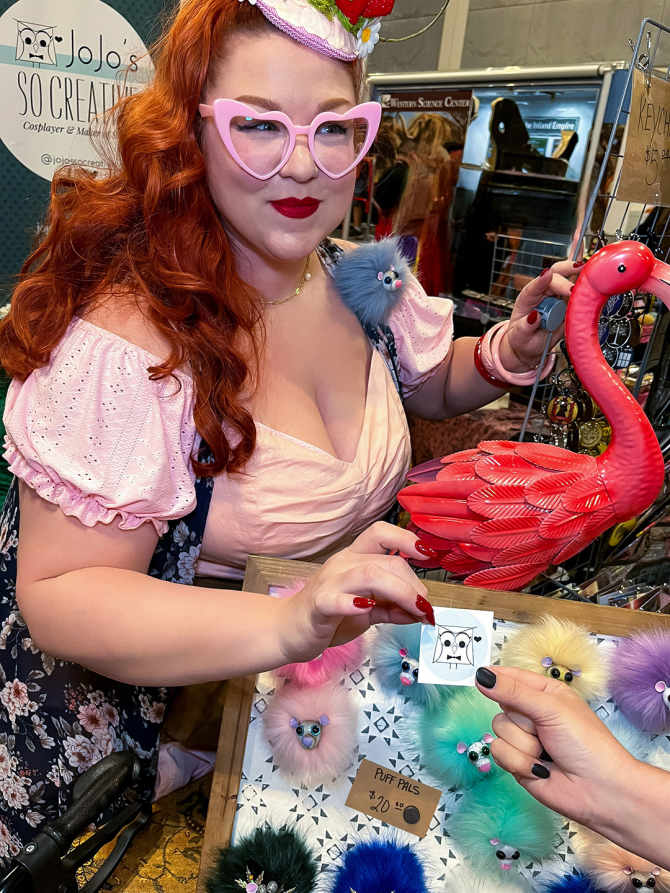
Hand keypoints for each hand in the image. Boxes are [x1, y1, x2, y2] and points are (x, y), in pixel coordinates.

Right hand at [277, 522, 433, 662]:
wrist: (287, 630)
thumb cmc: (327, 616)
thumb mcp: (367, 610)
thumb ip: (392, 607)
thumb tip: (422, 610)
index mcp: (355, 558)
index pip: (381, 533)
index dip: (407, 539)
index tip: (429, 554)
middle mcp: (343, 564)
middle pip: (386, 562)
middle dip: (413, 585)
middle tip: (425, 609)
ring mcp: (329, 582)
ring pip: (370, 574)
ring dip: (400, 592)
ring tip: (415, 611)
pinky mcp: (318, 604)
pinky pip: (336, 598)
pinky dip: (353, 602)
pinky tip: (366, 608)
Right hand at [474, 665, 637, 829]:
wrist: (600, 792)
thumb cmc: (588, 745)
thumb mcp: (551, 708)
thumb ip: (513, 692)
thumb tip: (482, 675)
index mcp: (544, 692)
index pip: (509, 676)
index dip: (495, 678)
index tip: (481, 677)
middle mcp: (532, 714)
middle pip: (500, 705)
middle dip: (521, 721)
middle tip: (543, 729)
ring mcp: (524, 739)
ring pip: (498, 731)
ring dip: (523, 745)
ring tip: (546, 752)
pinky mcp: (517, 762)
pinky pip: (499, 753)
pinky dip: (520, 762)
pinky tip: (541, 769)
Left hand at [499, 258, 582, 371]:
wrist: (531, 345)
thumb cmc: (523, 337)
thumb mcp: (520, 335)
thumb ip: (525, 327)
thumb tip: (535, 317)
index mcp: (528, 298)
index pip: (534, 287)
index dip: (541, 280)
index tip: (547, 274)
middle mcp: (545, 292)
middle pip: (556, 274)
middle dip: (567, 272)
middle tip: (574, 284)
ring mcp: (560, 296)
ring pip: (572, 277)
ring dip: (582, 274)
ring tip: (590, 277)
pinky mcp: (572, 302)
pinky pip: (582, 291)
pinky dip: (589, 284)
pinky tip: (595, 281)